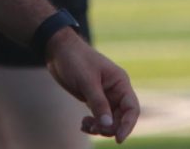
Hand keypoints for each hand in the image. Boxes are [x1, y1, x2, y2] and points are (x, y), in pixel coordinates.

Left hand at [44, 27, 139, 142]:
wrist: (58, 50)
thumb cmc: (75, 59)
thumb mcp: (86, 81)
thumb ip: (98, 103)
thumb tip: (108, 125)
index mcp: (120, 82)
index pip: (132, 108)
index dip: (128, 125)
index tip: (118, 139)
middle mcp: (116, 90)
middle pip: (121, 117)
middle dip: (110, 127)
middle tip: (93, 128)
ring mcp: (105, 95)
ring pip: (110, 120)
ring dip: (100, 127)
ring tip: (85, 125)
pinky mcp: (94, 99)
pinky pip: (99, 117)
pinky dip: (93, 124)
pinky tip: (83, 124)